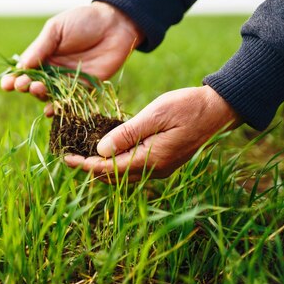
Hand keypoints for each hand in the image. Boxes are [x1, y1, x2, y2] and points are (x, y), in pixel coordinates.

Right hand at [0, 1, 143, 100]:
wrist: (115, 24)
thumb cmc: (83, 21)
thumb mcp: (56, 29)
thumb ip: (40, 47)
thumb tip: (22, 66)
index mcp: (42, 55)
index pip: (24, 70)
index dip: (14, 78)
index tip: (7, 84)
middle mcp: (52, 71)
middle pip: (33, 84)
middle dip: (25, 86)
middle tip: (24, 85)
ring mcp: (67, 81)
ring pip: (49, 94)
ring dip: (40, 95)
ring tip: (37, 89)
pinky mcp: (84, 88)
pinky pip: (69, 101)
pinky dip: (59, 108)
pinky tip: (51, 110)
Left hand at [64, 86, 241, 182]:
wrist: (217, 109)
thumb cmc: (187, 107)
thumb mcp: (155, 115)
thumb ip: (127, 134)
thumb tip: (100, 151)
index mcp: (151, 160)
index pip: (109, 169)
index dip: (85, 165)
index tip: (66, 158)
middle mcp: (154, 170)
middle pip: (113, 177)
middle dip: (89, 169)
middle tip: (67, 156)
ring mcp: (160, 168)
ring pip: (122, 175)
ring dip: (101, 168)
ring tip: (80, 155)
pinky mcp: (162, 162)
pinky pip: (132, 168)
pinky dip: (115, 163)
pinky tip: (105, 151)